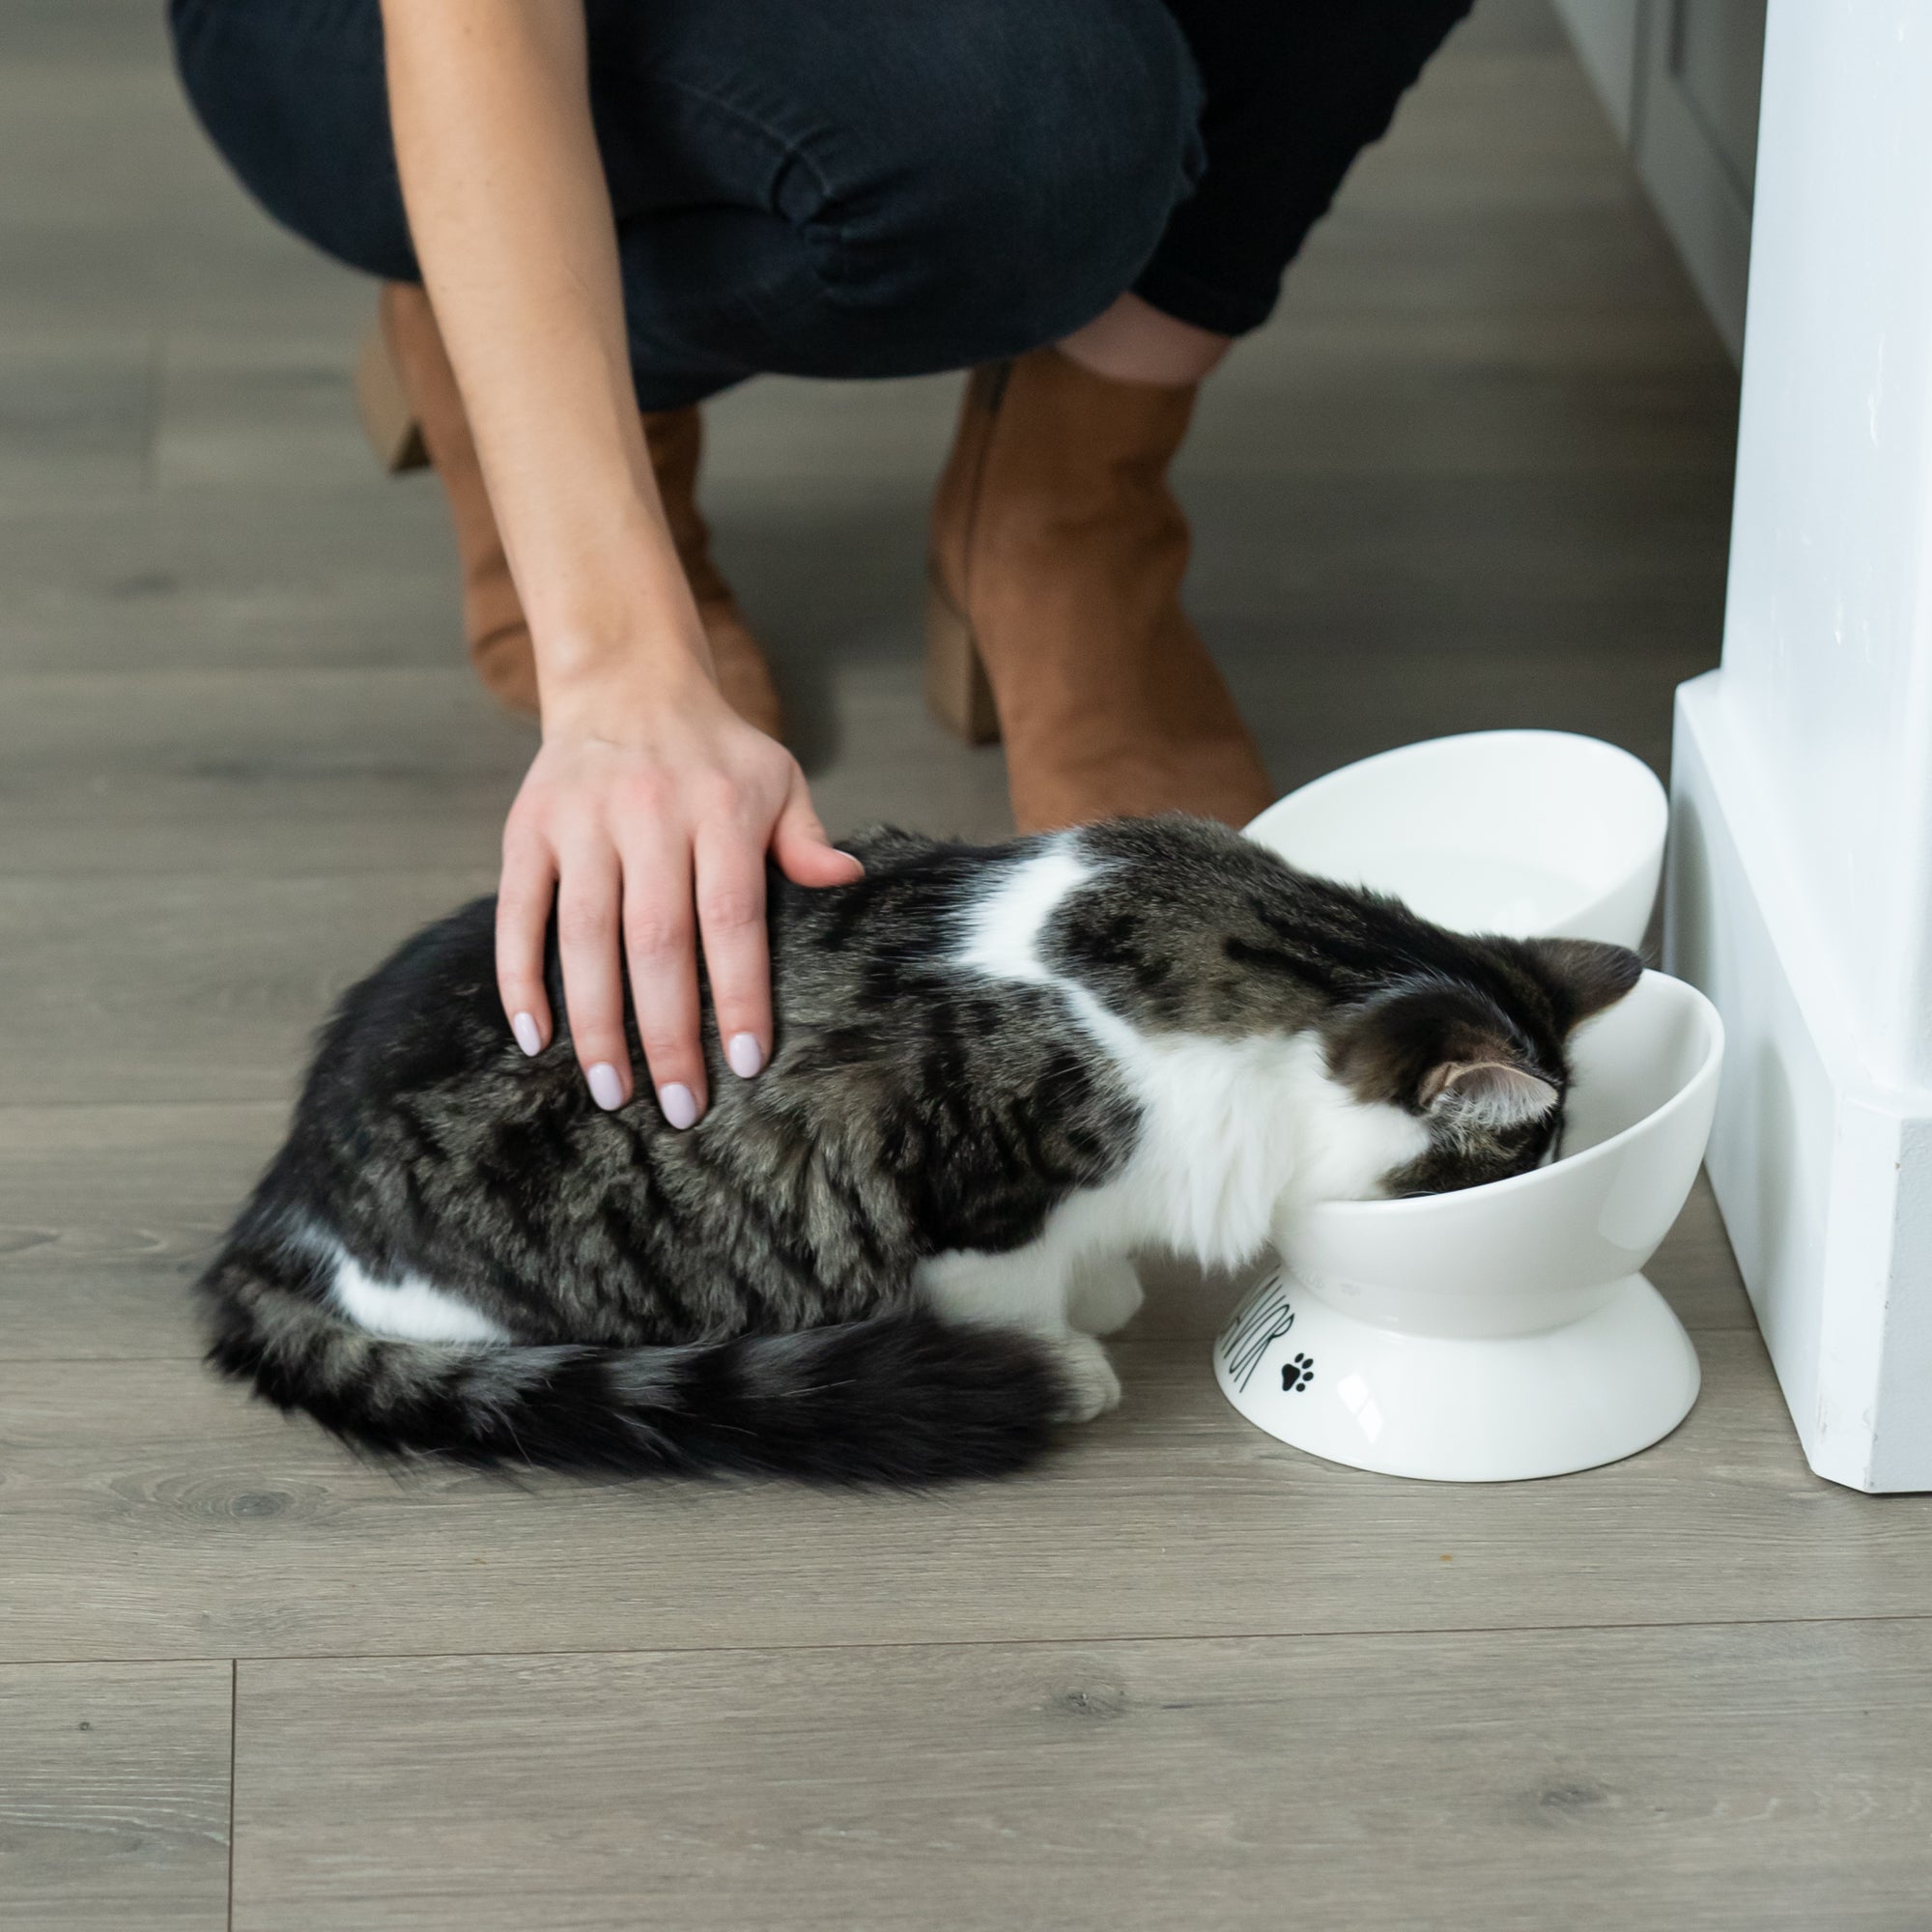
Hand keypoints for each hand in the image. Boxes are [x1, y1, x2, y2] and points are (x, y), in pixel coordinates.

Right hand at [494, 657, 860, 1124]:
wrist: (626, 680)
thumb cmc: (716, 752)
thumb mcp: (778, 778)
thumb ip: (806, 836)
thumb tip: (846, 880)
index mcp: (721, 808)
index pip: (732, 918)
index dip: (739, 994)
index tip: (748, 1063)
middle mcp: (648, 814)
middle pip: (656, 941)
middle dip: (668, 1034)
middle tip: (679, 1108)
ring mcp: (581, 823)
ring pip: (585, 938)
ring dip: (596, 1024)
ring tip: (612, 1092)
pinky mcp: (527, 829)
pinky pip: (518, 913)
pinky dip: (521, 979)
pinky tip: (537, 1038)